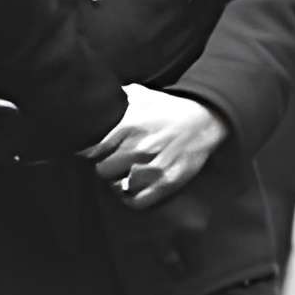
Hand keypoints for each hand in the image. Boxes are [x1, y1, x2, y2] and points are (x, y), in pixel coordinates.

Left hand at [84, 85, 227, 208]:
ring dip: (117, 183)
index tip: (93, 153)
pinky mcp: (167, 183)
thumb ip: (118, 96)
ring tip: (120, 176)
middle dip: (105, 167)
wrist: (203, 120)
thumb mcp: (142, 95)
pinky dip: (130, 199)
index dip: (90, 153)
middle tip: (110, 164)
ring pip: (117, 187)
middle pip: (103, 170)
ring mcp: (153, 167)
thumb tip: (97, 94)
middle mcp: (139, 148)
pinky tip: (130, 190)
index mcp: (129, 126)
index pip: (93, 149)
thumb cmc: (168, 109)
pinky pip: (137, 201)